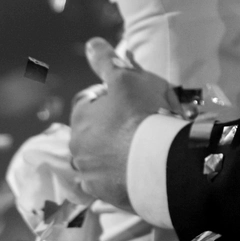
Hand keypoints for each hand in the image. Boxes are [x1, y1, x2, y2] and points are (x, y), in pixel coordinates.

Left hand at [69, 37, 175, 212]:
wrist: (161, 164)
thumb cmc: (142, 115)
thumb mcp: (126, 79)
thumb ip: (107, 61)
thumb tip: (91, 43)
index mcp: (80, 121)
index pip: (88, 102)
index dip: (108, 98)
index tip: (129, 101)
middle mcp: (78, 150)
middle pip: (93, 132)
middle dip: (110, 128)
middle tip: (139, 124)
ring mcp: (91, 176)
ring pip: (100, 159)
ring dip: (114, 153)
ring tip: (141, 150)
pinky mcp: (107, 197)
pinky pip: (110, 183)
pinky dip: (119, 177)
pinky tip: (137, 171)